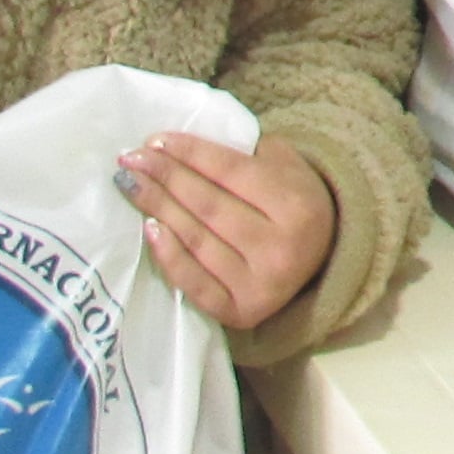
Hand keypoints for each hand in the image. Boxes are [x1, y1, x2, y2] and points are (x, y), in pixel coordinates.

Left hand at [120, 131, 336, 329]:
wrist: (323, 259)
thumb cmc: (293, 203)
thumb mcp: (285, 166)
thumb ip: (244, 151)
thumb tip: (179, 145)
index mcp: (296, 204)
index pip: (230, 171)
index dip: (189, 153)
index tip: (154, 141)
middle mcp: (282, 247)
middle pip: (208, 205)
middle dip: (165, 177)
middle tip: (130, 159)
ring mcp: (262, 284)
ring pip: (197, 240)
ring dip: (158, 209)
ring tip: (130, 185)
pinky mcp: (242, 312)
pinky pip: (195, 283)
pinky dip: (168, 255)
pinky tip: (149, 228)